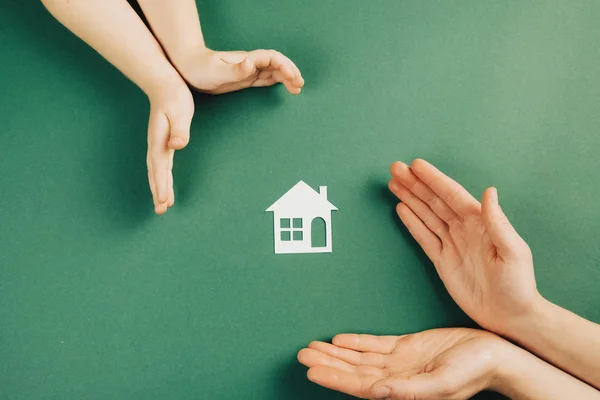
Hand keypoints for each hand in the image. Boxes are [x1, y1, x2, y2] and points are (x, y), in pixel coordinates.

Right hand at [146, 81, 193, 213]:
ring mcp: (158, 145)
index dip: (161, 184)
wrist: (164, 86)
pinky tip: (166, 187)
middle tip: (160, 210)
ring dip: (159, 188)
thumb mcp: (180, 112)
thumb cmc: (174, 98)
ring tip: (163, 206)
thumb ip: (180, 130)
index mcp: (159, 140)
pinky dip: (163, 178)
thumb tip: (177, 146)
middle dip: (158, 192)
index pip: (160, 167)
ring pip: (157, 172)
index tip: (163, 200)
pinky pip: (162, 166)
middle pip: (156, 173)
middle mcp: (156, 145)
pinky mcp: (163, 144)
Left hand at [172, 47, 303, 94]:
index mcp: (247, 59)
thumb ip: (236, 69)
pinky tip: (283, 87)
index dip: (285, 66)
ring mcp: (248, 70)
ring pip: (274, 71)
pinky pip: (265, 79)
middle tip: (300, 86)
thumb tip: (252, 64)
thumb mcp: (217, 71)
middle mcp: (250, 63)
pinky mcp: (245, 78)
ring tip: (297, 89)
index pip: (272, 58)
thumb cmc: (200, 68)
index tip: (293, 78)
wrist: (188, 67)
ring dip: (287, 78)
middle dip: (291, 72)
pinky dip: (277, 82)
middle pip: (277, 64)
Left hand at [298, 328, 506, 398]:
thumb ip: (409, 390)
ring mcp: (401, 363)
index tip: (312, 369)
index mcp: (403, 391)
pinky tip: (340, 340)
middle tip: (302, 354)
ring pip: (361, 358)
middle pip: (354, 371)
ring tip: (313, 346)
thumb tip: (377, 393)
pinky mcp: (408, 347)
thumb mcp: (442, 383)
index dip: (335, 378)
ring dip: (337, 353)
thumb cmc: (473, 372)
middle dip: (328, 363)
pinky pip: (377, 345)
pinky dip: (357, 343)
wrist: (493, 355)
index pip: (360, 386)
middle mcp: (397, 378)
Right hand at [388, 159, 539, 334]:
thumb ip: (498, 222)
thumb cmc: (517, 284)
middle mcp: (464, 228)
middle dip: (415, 184)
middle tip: (395, 168)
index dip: (434, 179)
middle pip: (434, 201)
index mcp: (480, 222)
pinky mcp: (442, 260)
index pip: (452, 195)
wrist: (509, 315)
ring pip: (426, 215)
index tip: (416, 165)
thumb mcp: (512, 252)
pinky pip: (424, 237)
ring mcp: (451, 243)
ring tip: (393, 183)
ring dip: (410, 198)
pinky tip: (401, 208)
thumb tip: (489, 191)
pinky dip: (412, 222)